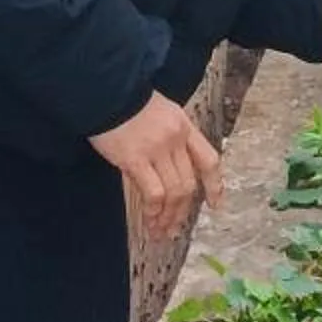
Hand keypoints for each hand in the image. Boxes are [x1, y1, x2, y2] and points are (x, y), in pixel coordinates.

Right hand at [91, 93, 223, 238]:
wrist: (105, 89)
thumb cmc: (126, 100)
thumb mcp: (159, 112)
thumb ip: (169, 136)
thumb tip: (169, 165)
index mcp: (184, 126)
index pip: (208, 159)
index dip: (215, 184)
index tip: (215, 205)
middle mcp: (175, 139)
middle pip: (188, 183)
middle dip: (183, 211)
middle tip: (175, 229)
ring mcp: (157, 149)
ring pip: (174, 192)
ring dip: (168, 216)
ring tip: (161, 232)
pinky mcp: (135, 159)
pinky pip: (152, 192)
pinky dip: (154, 210)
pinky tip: (149, 220)